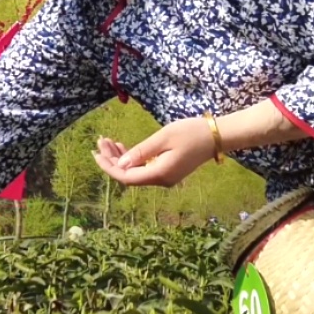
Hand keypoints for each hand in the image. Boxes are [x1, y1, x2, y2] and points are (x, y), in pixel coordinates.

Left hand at [93, 117, 216, 186]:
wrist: (217, 136)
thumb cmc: (191, 132)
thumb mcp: (163, 137)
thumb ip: (141, 152)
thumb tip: (120, 164)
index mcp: (159, 174)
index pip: (126, 176)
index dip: (108, 166)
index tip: (96, 153)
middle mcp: (161, 180)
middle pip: (129, 175)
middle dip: (111, 159)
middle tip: (100, 141)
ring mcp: (165, 177)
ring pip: (135, 172)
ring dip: (121, 158)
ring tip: (108, 142)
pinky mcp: (168, 171)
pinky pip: (144, 168)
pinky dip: (132, 158)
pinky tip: (123, 147)